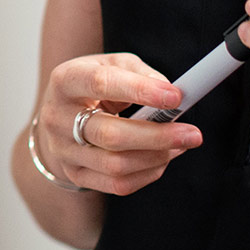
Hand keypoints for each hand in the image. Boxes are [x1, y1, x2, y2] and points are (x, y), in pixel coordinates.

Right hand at [36, 53, 202, 195]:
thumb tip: (171, 94)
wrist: (59, 115)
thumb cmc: (92, 85)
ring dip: (157, 157)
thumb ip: (140, 74)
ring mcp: (63, 151)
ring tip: (182, 144)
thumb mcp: (112, 64)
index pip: (101, 83)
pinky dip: (147, 174)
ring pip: (115, 165)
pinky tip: (163, 159)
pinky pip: (117, 184)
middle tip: (193, 133)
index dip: (140, 90)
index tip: (175, 97)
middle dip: (157, 136)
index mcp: (65, 80)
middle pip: (110, 135)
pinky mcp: (74, 174)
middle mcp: (57, 118)